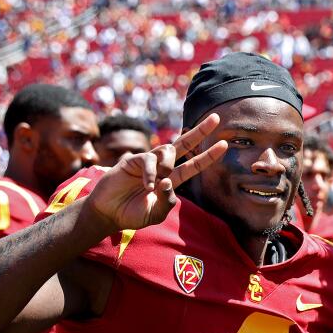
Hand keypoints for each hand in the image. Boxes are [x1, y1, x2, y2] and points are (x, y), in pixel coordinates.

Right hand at [86, 114, 227, 231]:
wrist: (108, 214)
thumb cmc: (133, 214)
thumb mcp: (156, 213)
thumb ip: (167, 201)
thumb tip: (169, 181)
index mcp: (171, 180)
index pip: (193, 165)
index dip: (208, 155)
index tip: (224, 144)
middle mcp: (162, 168)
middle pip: (184, 144)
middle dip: (200, 131)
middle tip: (217, 118)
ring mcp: (147, 162)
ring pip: (168, 150)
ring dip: (169, 164)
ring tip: (159, 181)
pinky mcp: (132, 160)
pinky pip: (149, 160)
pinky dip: (151, 174)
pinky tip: (147, 187)